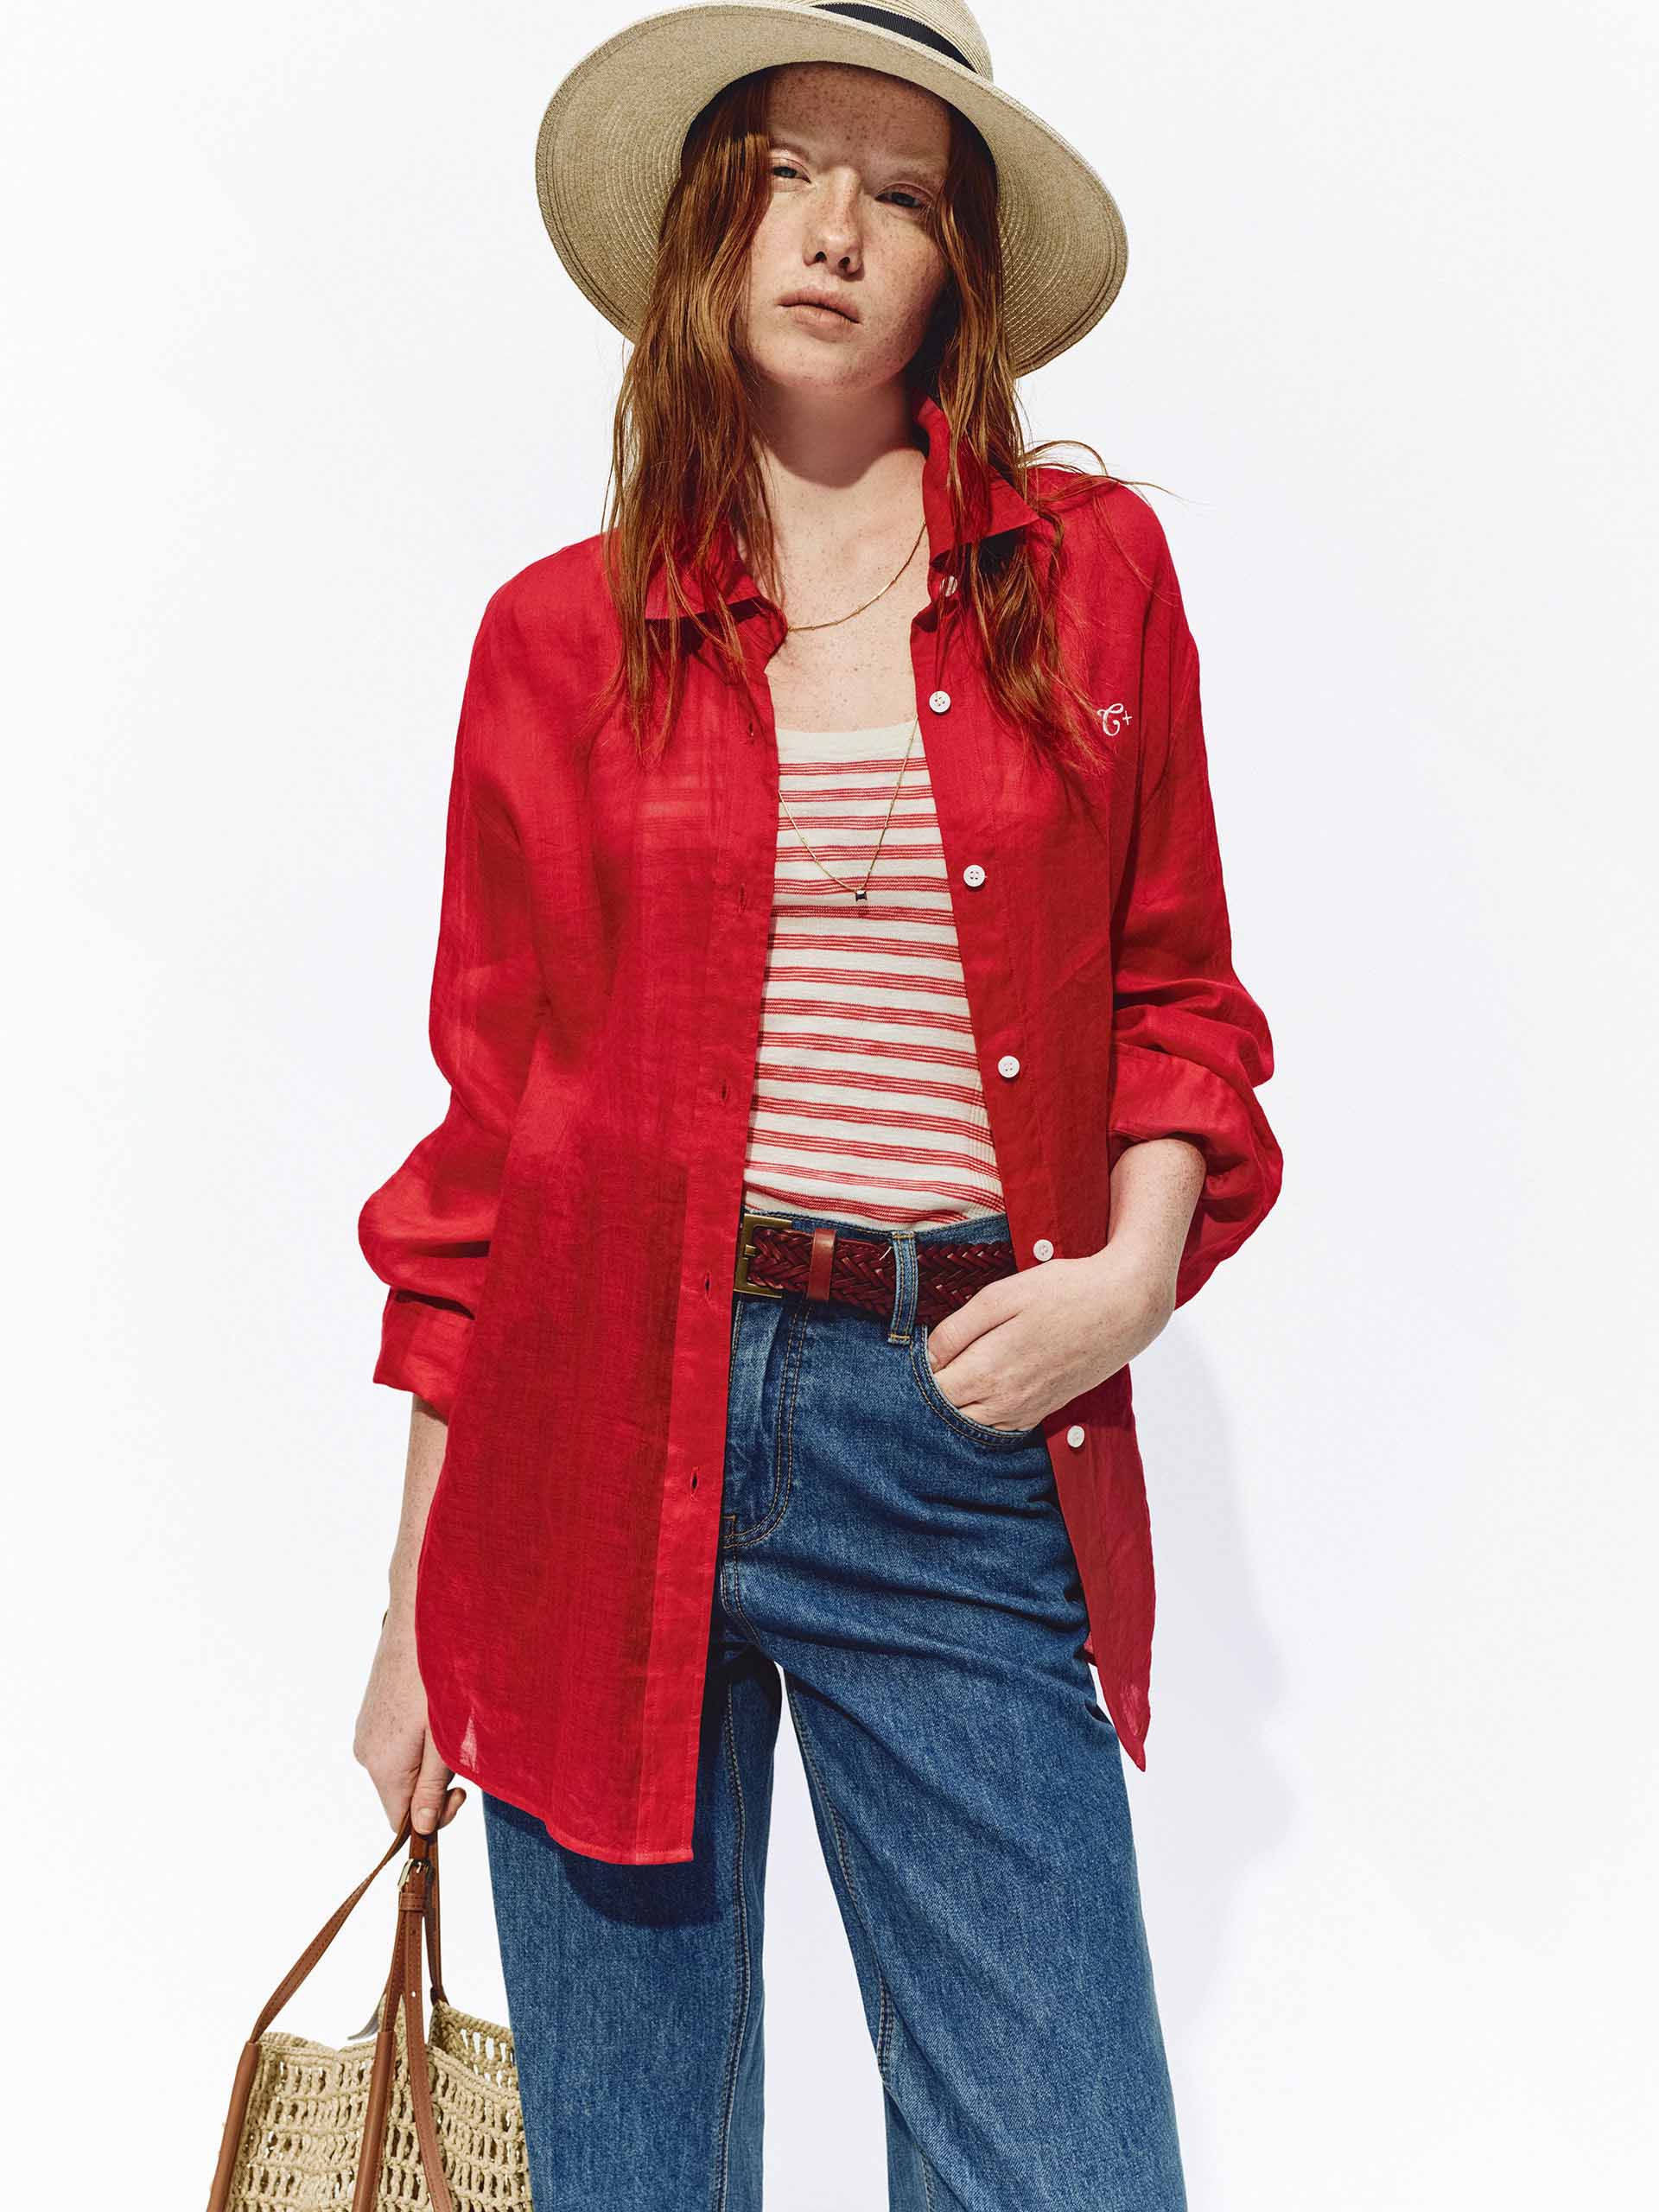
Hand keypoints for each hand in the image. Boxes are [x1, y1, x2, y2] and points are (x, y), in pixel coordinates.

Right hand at [353, 1595, 466, 1835]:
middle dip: (432, 1787)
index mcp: (382, 1765)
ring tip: (449, 1729)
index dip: (432, 1819)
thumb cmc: (438, 1677)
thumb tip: (420, 1829)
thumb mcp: (444, 1739)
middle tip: (461, 1758)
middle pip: (399, 1795)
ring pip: (399, 1769)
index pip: (399, 1822)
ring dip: (426, 1763)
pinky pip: (393, 1746)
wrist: (420, 1620)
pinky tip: (433, 1716)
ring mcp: (366, 1731)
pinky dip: (415, 1743)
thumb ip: (431, 1787)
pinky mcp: (372, 1715)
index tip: (461, 1792)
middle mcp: (366, 1753)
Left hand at [922, 1242, 1177, 1432]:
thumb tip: (926, 1357)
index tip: (917, 1351)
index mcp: (989, 1370)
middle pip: (949, 1411)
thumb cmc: (1064, 1292)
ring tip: (957, 1369)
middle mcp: (1006, 1401)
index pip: (933, 1390)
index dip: (919, 1372)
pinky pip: (1000, 1425)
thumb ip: (957, 1330)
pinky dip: (984, 1412)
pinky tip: (985, 1385)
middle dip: (935, 1390)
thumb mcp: (1002, 1296)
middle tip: (936, 1358)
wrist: (1124, 1308)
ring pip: (973, 1424)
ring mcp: (1027, 1410)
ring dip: (959, 1403)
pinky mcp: (1044, 1410)